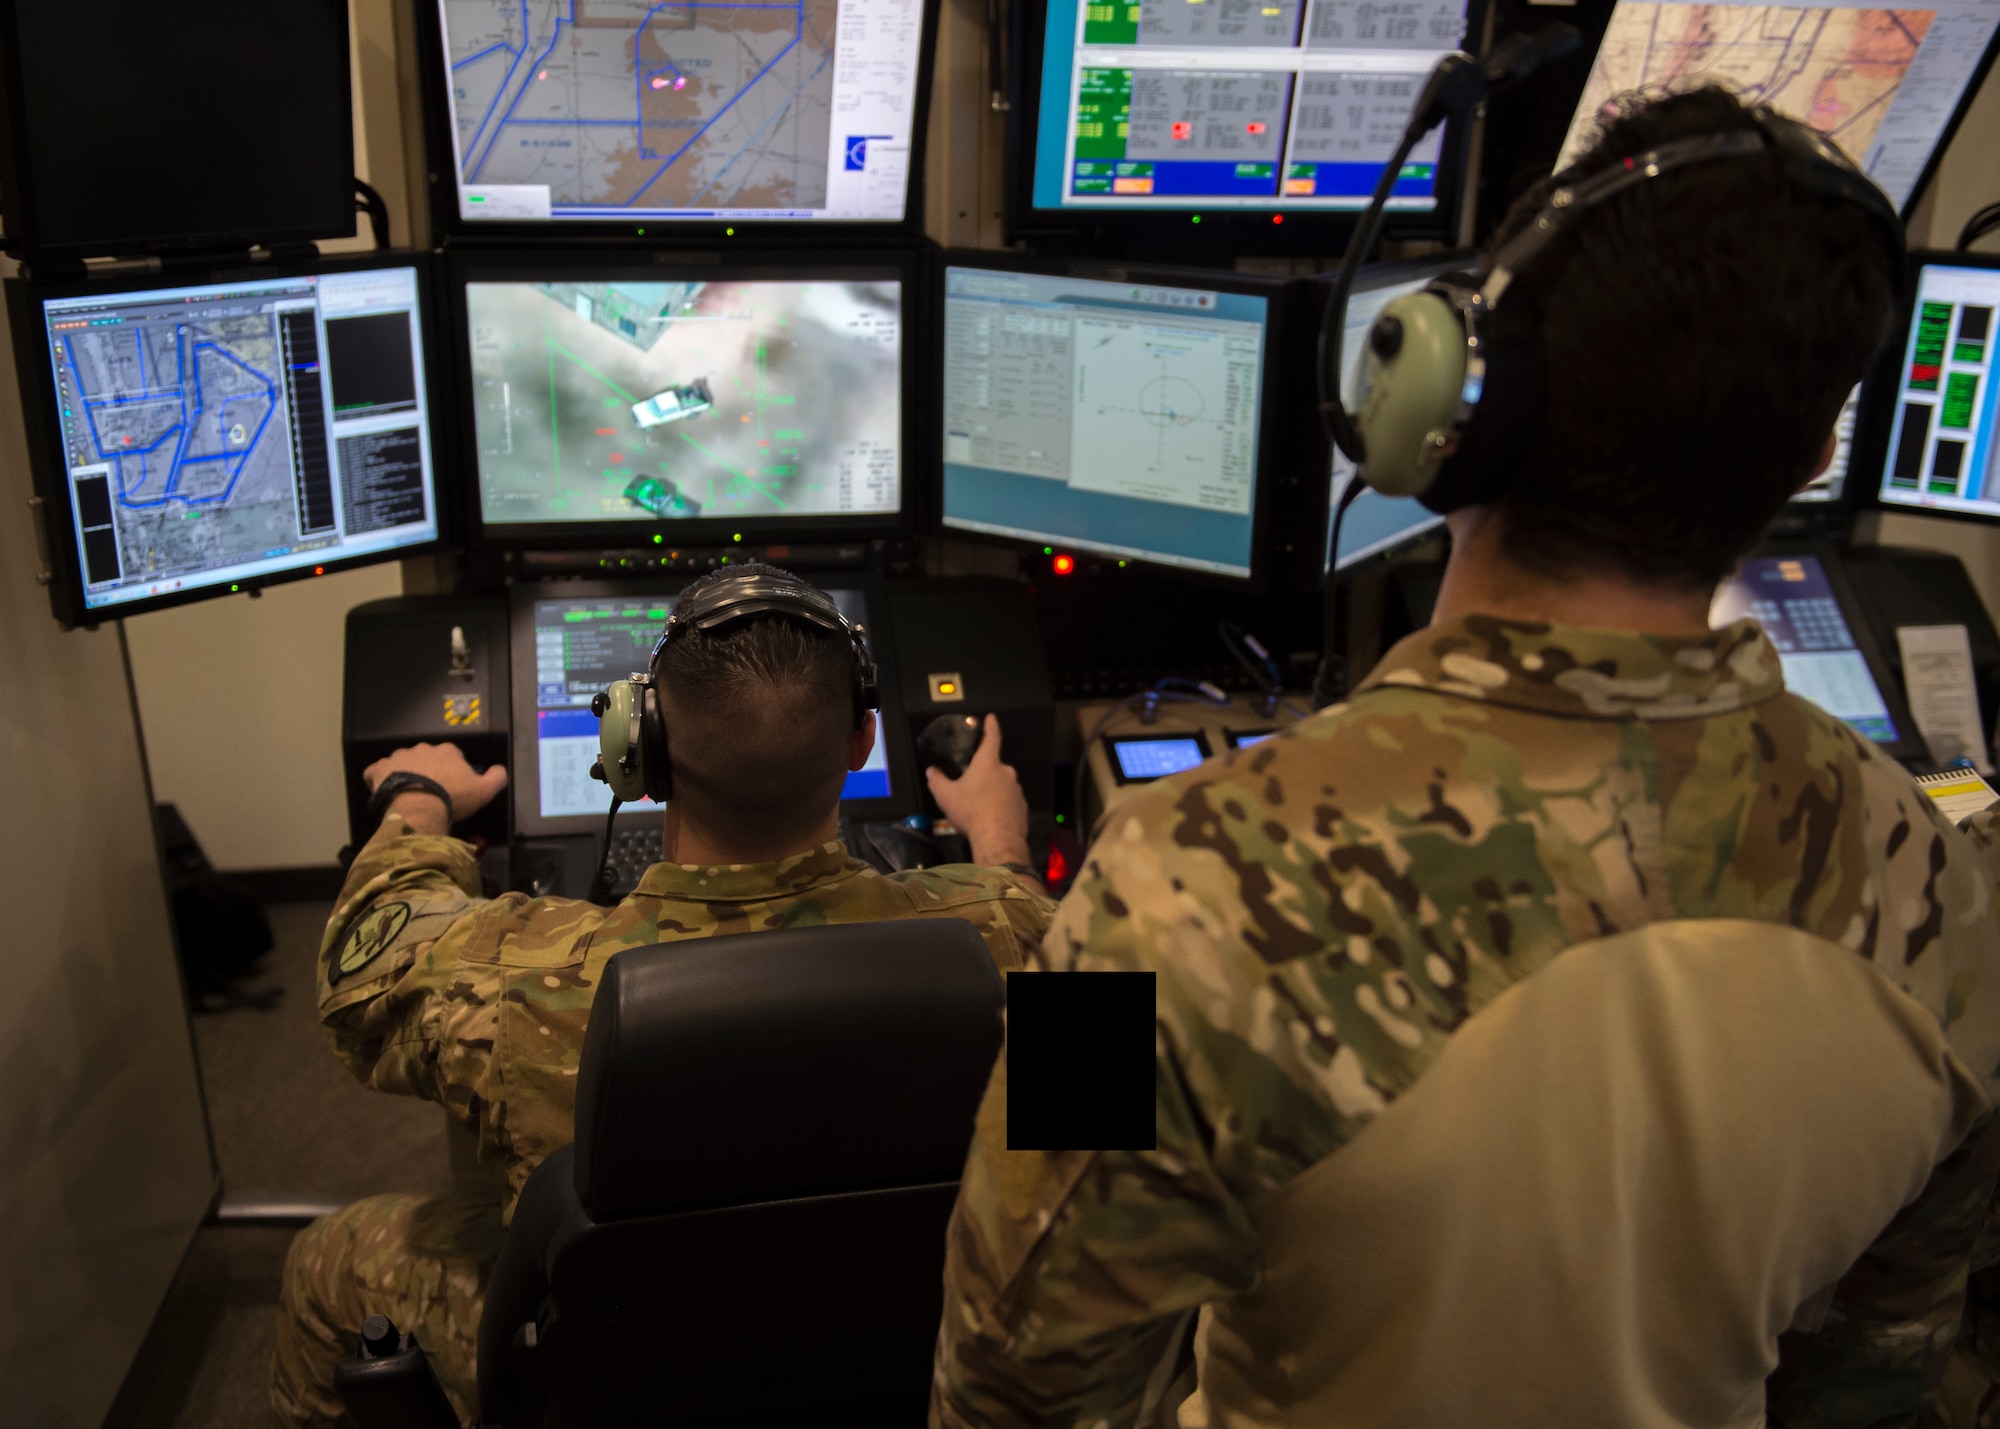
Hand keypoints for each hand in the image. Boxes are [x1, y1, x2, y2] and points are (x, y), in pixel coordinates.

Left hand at [364, 742, 507, 835]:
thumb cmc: (452, 798)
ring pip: (402, 763)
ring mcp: (398, 757)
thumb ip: (497, 777)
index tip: (452, 787)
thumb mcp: (485, 791)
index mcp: (448, 751)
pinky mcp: (379, 769)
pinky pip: (377, 771)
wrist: (420, 807)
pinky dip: (379, 778)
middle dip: (427, 770)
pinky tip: (384, 790)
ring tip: (408, 793)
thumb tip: (500, 769)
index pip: (452, 756)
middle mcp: (422, 748)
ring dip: (404, 774)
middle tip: (430, 791)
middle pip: (426, 757)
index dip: (452, 771)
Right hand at [926, 715, 1031, 870]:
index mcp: (988, 763)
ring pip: (1002, 786)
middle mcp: (1006, 773)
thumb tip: (931, 771)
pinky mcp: (1022, 807)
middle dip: (983, 774)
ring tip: (978, 808)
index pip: (991, 738)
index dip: (991, 727)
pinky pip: (1009, 802)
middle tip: (970, 788)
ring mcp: (1017, 790)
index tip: (992, 718)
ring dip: (992, 792)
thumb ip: (937, 780)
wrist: (998, 839)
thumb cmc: (971, 811)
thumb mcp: (946, 796)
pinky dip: (1000, 807)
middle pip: (994, 767)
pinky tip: (990, 819)